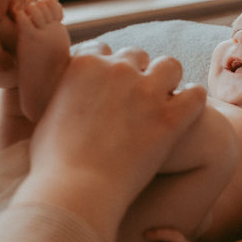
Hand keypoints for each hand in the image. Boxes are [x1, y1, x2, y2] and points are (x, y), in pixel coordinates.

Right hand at [12, 49, 206, 241]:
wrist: (74, 191)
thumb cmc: (52, 163)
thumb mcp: (46, 115)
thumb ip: (62, 94)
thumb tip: (68, 95)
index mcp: (84, 64)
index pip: (103, 50)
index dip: (107, 68)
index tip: (110, 86)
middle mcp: (117, 69)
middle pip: (136, 55)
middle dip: (137, 73)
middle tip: (136, 99)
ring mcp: (146, 91)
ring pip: (170, 66)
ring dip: (168, 80)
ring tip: (165, 100)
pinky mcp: (169, 117)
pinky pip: (195, 95)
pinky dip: (192, 101)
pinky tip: (185, 115)